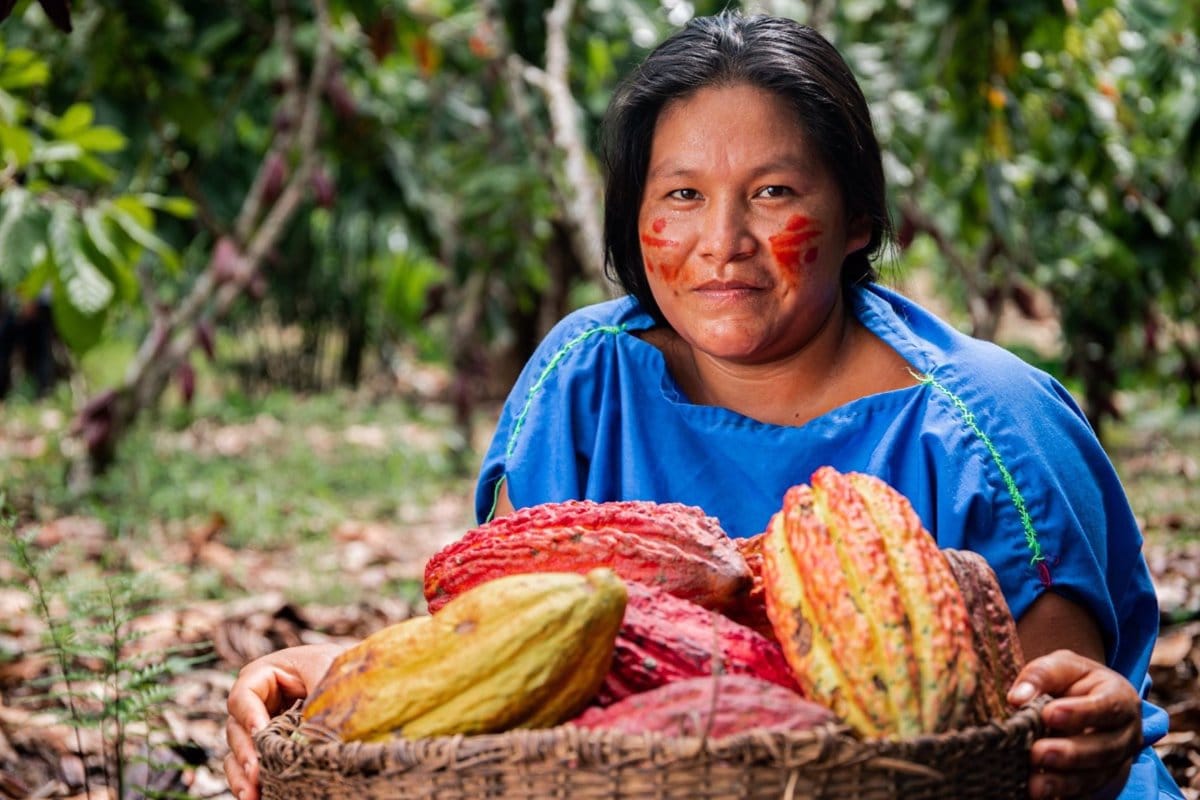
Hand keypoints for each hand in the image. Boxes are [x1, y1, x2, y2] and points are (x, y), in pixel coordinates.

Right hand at [224, 643, 344, 799]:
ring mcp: (264, 725)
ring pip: (238, 751)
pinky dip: (249, 782)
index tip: (260, 733)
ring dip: (242, 774)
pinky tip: (256, 797)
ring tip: (251, 794)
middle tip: (256, 772)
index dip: (248, 715)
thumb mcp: (330, 673)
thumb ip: (315, 695)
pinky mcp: (271, 746)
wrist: (365, 684)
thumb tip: (307, 733)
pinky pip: (251, 766)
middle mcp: (260, 701)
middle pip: (237, 727)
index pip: (244, 695)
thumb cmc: (346, 669)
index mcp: (268, 674)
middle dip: (245, 752)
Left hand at [1007, 649, 1141, 799]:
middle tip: (1038, 753)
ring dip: (1065, 783)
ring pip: (1097, 776)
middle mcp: (1125, 734)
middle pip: (1104, 748)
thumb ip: (1041, 676)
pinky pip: (1086, 792)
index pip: (1107, 707)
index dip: (1080, 713)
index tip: (1049, 714)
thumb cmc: (1072, 680)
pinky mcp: (1100, 779)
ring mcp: (1116, 761)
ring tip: (1035, 785)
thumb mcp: (1060, 665)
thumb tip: (1017, 698)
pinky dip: (1064, 795)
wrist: (1085, 698)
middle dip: (1071, 754)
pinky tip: (1041, 796)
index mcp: (1120, 698)